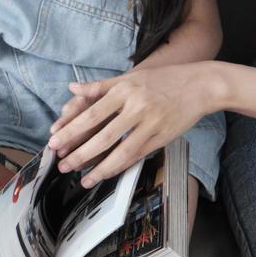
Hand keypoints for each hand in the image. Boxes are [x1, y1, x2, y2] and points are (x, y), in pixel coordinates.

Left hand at [47, 62, 217, 186]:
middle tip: (62, 165)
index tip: (55, 142)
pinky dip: (121, 167)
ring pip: (121, 151)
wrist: (200, 85)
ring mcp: (151, 124)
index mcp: (124, 90)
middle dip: (80, 153)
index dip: (71, 129)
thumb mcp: (130, 77)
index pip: (91, 113)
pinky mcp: (163, 138)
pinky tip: (108, 174)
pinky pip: (138, 156)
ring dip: (100, 168)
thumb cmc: (163, 80)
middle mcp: (136, 107)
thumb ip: (100, 86)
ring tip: (83, 179)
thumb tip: (73, 89)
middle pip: (102, 135)